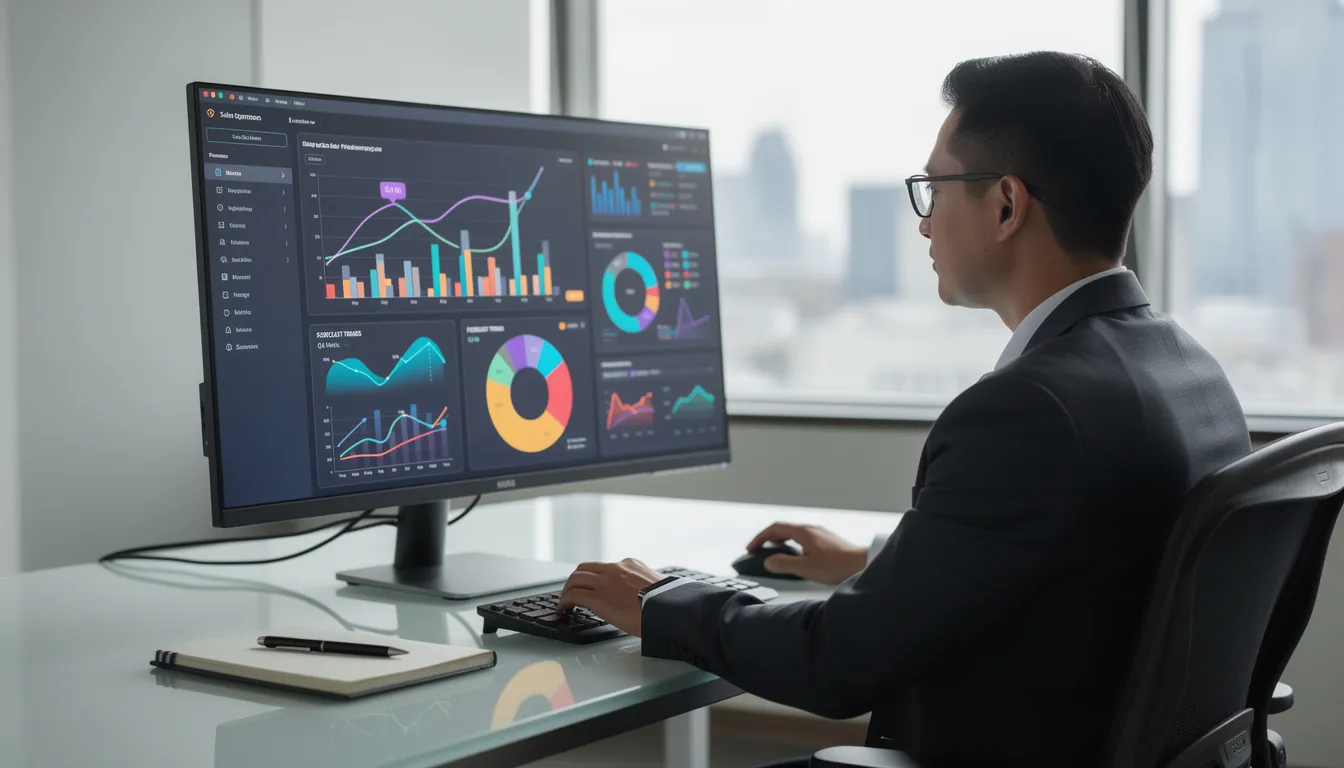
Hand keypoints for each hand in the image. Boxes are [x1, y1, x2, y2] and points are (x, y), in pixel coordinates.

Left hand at [556, 558, 663, 636]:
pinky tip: (563, 610)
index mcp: (630, 565)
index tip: (591, 587)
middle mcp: (616, 569)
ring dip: (566, 590)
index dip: (594, 578)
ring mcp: (605, 582)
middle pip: (584, 568)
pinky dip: (564, 602)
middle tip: (571, 592)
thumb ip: (643, 587)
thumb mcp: (656, 587)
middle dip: (575, 580)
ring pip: (575, 579)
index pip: (604, 567)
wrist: (668, 610)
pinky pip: (573, 595)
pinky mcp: (598, 598)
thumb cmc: (667, 604)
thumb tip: (643, 598)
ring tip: (564, 602)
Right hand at [746, 522, 867, 584]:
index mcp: (803, 531)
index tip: (751, 548)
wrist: (861, 563)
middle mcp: (811, 528)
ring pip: (794, 533)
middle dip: (768, 538)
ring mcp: (819, 533)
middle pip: (783, 529)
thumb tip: (768, 562)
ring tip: (774, 552)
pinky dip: (792, 544)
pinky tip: (796, 555)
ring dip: (780, 541)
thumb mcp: (805, 567)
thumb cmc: (837, 565)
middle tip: (759, 549)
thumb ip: (784, 564)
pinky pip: (803, 538)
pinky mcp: (826, 540)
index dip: (760, 538)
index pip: (774, 529)